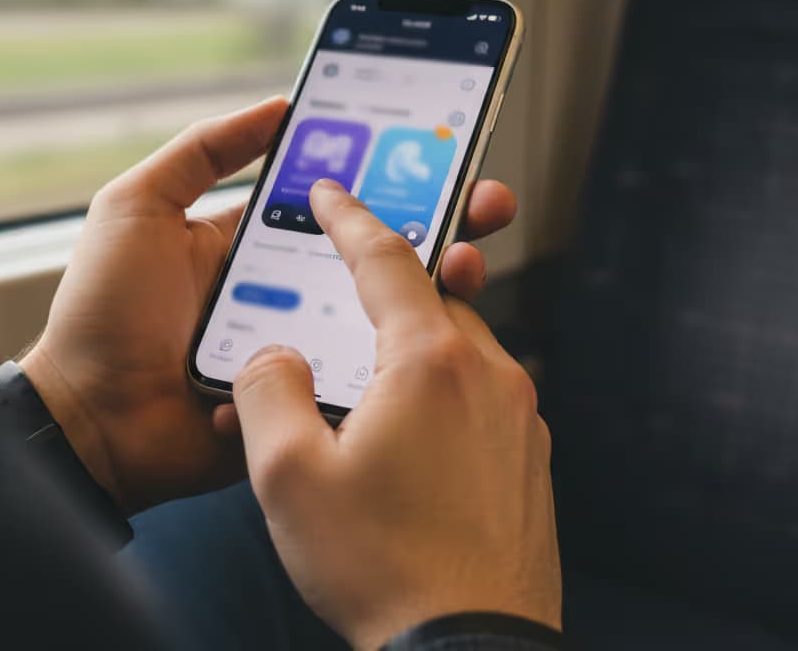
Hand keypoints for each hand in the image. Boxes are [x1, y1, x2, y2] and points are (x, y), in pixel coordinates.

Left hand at [21, 101, 517, 514]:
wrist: (90, 425)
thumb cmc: (104, 311)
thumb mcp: (139, 206)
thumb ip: (204, 151)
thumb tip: (281, 106)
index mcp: (266, 240)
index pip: (344, 201)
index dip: (395, 177)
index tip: (442, 154)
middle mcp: (299, 288)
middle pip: (384, 252)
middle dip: (442, 224)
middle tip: (484, 204)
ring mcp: (312, 343)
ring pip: (390, 311)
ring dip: (439, 284)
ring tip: (465, 262)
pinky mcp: (316, 394)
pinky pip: (369, 372)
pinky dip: (407, 351)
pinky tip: (436, 326)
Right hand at [234, 180, 560, 650]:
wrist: (468, 650)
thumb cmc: (381, 566)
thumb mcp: (289, 477)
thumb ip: (269, 391)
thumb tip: (274, 356)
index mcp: (429, 361)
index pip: (386, 259)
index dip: (351, 217)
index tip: (332, 192)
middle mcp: (487, 373)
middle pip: (430, 299)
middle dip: (385, 289)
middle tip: (346, 296)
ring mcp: (518, 413)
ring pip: (460, 347)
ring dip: (414, 347)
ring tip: (370, 386)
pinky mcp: (529, 453)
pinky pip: (482, 393)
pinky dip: (445, 392)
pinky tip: (413, 439)